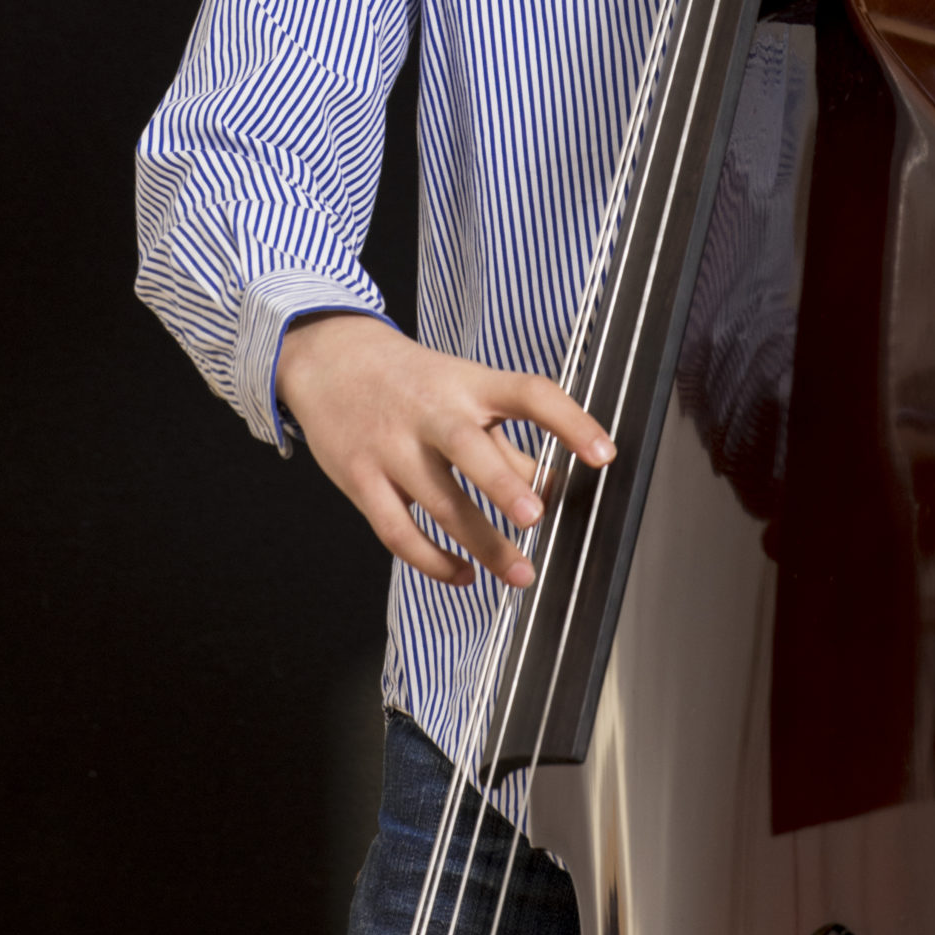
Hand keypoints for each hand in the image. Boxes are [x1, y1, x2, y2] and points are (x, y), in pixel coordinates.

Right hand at [274, 314, 614, 589]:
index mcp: (468, 384)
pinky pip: (397, 530)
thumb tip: (553, 487)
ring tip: (519, 574)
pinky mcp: (360, 479)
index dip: (569, 421)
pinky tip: (462, 574)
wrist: (329, 360)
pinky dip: (431, 560)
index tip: (604, 453)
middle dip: (502, 484)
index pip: (527, 393)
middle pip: (468, 447)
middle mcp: (431, 413)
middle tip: (535, 517)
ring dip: (481, 543)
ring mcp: (391, 447)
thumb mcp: (461, 391)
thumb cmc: (410, 381)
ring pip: (437, 502)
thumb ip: (505, 440)